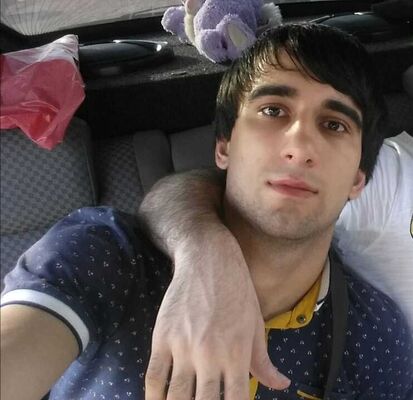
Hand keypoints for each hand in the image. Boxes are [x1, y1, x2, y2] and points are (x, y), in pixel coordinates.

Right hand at [145, 227, 289, 399]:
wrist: (209, 259)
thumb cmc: (237, 291)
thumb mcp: (256, 324)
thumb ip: (264, 361)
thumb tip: (281, 385)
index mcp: (238, 354)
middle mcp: (211, 355)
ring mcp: (184, 346)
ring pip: (176, 396)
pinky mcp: (163, 336)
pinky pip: (154, 376)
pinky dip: (153, 396)